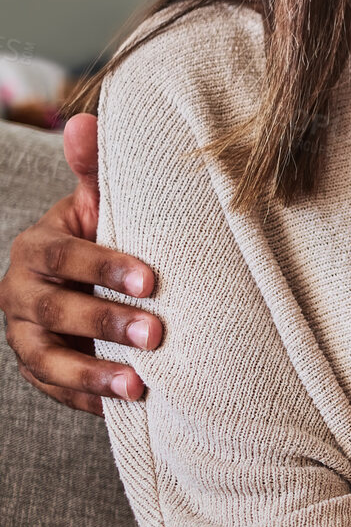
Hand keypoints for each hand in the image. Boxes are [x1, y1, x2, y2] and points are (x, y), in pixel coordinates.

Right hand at [0, 113, 157, 413]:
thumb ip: (93, 170)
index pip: (62, 257)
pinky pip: (54, 390)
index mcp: (34, 248)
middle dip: (104, 322)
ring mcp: (23, 335)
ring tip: (138, 385)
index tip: (151, 278)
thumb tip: (85, 119)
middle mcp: (18, 294)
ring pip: (47, 359)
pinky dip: (86, 399)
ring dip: (93, 374)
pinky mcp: (37, 370)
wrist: (85, 276)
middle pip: (54, 311)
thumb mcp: (98, 203)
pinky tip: (123, 407)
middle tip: (157, 332)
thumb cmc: (102, 232)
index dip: (102, 266)